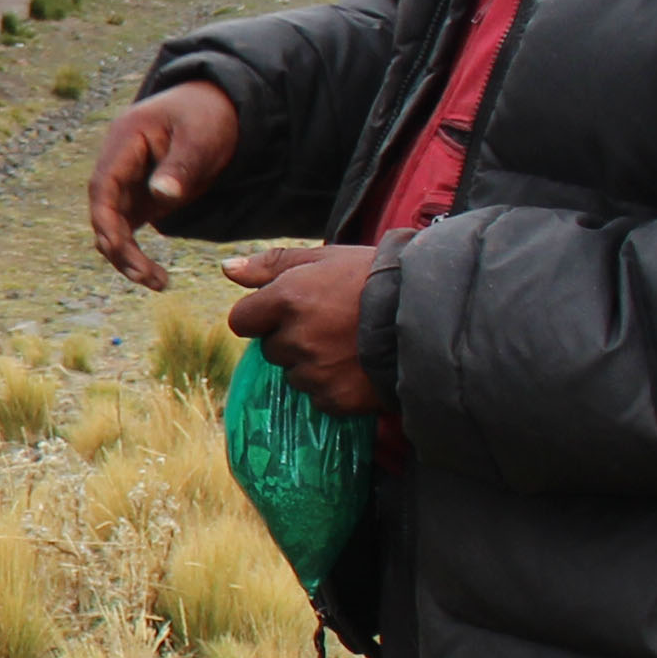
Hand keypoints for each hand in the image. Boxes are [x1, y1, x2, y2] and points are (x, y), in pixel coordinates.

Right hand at [85, 80, 243, 288]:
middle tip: (148, 277)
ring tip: (158, 282)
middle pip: (103, 211)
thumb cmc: (208, 117)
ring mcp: (126, 182)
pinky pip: (126, 230)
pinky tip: (155, 275)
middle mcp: (117, 164)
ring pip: (112, 226)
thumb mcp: (200, 137)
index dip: (106, 219)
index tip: (120, 248)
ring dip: (126, 256)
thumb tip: (160, 196)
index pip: (103, 185)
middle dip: (118, 247)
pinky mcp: (139, 198)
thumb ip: (180, 166)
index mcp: (123, 141)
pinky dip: (135, 253)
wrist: (220, 107)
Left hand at [224, 243, 384, 416]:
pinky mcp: (333, 398)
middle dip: (291, 338)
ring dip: (311, 363)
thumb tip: (227, 269)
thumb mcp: (324, 259)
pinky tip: (356, 367)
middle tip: (331, 323)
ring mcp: (314, 371)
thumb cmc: (375, 279)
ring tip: (348, 345)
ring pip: (294, 374)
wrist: (429, 315)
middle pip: (270, 348)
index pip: (241, 320)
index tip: (287, 311)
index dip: (261, 315)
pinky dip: (332, 385)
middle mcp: (295, 338)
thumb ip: (272, 264)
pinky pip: (318, 396)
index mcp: (287, 299)